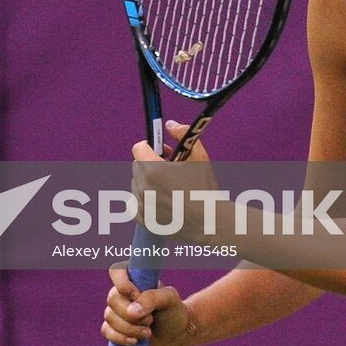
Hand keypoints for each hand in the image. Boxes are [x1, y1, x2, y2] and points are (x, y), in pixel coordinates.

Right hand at [101, 262, 197, 345]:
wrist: (177, 334)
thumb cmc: (173, 311)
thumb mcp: (169, 299)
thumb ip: (151, 298)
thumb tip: (131, 312)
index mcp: (133, 280)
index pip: (116, 271)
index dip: (121, 283)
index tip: (136, 295)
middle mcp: (122, 294)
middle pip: (112, 299)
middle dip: (132, 315)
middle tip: (151, 320)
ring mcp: (117, 312)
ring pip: (110, 317)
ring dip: (130, 329)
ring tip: (148, 333)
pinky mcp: (115, 329)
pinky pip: (106, 331)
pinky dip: (119, 338)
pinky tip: (134, 342)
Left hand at [132, 121, 219, 239]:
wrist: (211, 221)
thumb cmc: (205, 189)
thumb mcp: (199, 156)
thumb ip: (183, 135)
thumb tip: (170, 124)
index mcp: (153, 169)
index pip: (138, 148)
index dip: (151, 147)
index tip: (163, 152)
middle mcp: (143, 187)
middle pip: (137, 166)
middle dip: (150, 164)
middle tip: (170, 169)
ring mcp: (142, 205)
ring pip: (137, 184)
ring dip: (148, 182)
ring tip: (168, 187)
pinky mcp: (144, 220)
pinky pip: (134, 204)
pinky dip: (143, 201)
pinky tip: (159, 200)